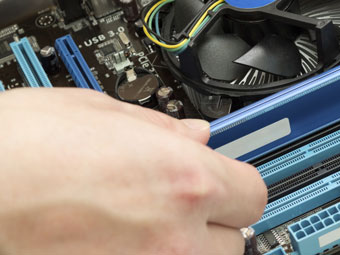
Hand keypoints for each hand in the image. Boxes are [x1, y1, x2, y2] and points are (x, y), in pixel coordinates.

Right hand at [0, 88, 266, 254]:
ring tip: (136, 227)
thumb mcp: (94, 113)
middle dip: (211, 221)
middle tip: (176, 205)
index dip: (235, 184)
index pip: (252, 193)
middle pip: (234, 240)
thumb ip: (161, 128)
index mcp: (182, 181)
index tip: (221, 181)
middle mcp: (173, 239)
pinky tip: (112, 245)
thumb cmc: (8, 153)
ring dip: (181, 247)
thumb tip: (194, 135)